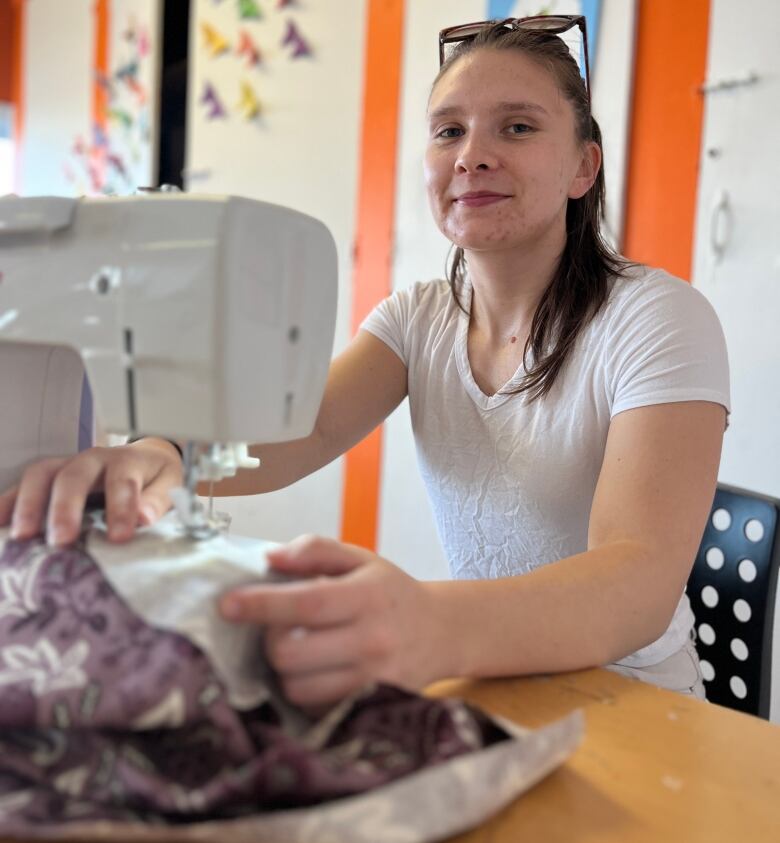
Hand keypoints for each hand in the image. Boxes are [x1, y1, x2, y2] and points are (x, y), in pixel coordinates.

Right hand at [0, 439, 182, 545]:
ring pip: (42, 475)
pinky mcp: (50, 476)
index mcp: (127, 461)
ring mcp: (67, 464)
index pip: (122, 481)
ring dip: (29, 504)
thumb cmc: (155, 477)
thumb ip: (157, 501)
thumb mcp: (169, 485)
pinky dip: (9, 501)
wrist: (145, 458)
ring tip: (22, 537)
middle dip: (65, 508)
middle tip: (61, 541)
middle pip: (74, 476)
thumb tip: (144, 519)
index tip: (119, 538)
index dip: (120, 509)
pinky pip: (24, 484)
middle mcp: (94, 458)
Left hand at [218, 535, 448, 707]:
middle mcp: (373, 640)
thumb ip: (316, 550)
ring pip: (297, 687)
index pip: (306, 603)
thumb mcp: (360, 559)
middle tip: (279, 627)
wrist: (441, 632)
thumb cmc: (391, 592)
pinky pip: (316, 708)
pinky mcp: (371, 706)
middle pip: (291, 654)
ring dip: (286, 669)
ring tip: (301, 649)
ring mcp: (373, 680)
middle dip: (271, 640)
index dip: (262, 605)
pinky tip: (316, 670)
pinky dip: (305, 689)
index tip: (227, 604)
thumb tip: (271, 557)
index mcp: (368, 596)